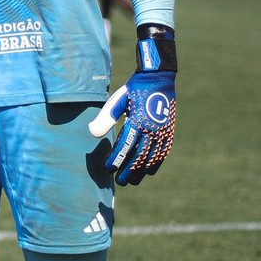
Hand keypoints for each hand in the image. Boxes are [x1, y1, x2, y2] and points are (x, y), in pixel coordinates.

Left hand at [89, 28, 176, 185]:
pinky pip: (163, 153)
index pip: (124, 147)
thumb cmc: (133, 90)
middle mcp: (151, 130)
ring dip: (141, 172)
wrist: (158, 79)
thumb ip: (105, 118)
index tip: (107, 169)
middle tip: (118, 181)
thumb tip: (92, 133)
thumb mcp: (117, 101)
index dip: (115, 160)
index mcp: (136, 122)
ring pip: (151, 159)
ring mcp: (162, 132)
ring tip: (131, 181)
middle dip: (127, 171)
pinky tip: (148, 171)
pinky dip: (155, 163)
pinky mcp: (168, 132)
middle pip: (138, 157)